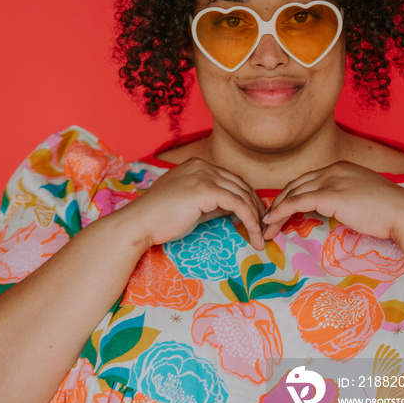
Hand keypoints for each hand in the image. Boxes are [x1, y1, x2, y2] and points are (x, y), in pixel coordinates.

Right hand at [118, 157, 266, 250]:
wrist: (139, 224)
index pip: (232, 179)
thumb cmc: (161, 219)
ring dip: (256, 217)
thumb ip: (214, 202)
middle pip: (241, 184)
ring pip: (242, 194)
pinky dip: (250, 220)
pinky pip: (238, 205)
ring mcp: (203, 175)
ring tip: (260, 237)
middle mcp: (202, 165)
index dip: (248, 198)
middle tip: (264, 228)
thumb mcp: (193, 205)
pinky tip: (253, 236)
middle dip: (256, 207)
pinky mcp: (205, 189)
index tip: (256, 217)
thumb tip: (237, 210)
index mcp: (198, 165)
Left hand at [261, 161, 403, 240]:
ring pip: (292, 194)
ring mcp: (330, 181)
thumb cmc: (390, 211)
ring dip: (275, 211)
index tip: (281, 210)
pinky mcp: (329, 195)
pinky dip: (280, 212)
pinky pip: (296, 203)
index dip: (291, 195)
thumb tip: (337, 209)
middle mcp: (332, 170)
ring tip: (265, 228)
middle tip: (267, 220)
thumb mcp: (364, 197)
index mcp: (340, 168)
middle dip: (278, 203)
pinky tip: (271, 223)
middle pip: (296, 185)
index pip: (307, 180)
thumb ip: (347, 198)